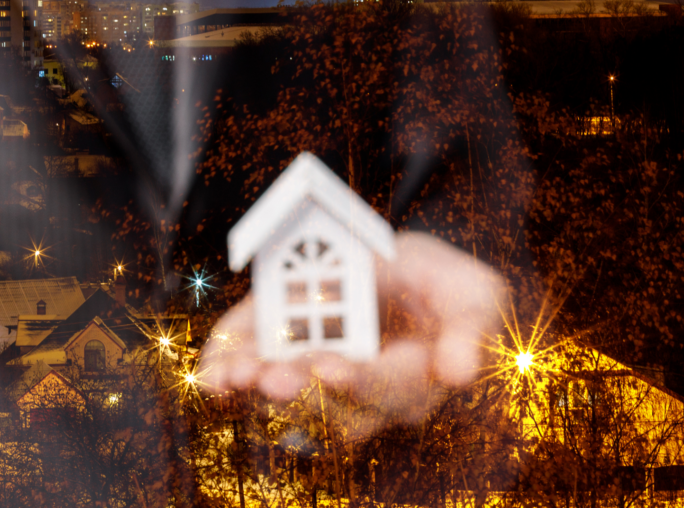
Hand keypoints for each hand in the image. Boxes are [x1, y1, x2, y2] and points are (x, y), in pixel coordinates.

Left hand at [197, 232, 505, 435]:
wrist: (401, 272)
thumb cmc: (443, 287)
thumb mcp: (473, 295)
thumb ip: (469, 331)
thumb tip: (458, 373)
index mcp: (413, 380)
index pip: (387, 392)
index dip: (359, 384)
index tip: (332, 368)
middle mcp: (360, 395)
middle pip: (329, 411)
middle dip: (298, 395)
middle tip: (271, 379)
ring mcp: (314, 379)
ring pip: (282, 404)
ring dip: (254, 392)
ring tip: (233, 377)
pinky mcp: (277, 356)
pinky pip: (248, 379)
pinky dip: (225, 375)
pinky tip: (209, 376)